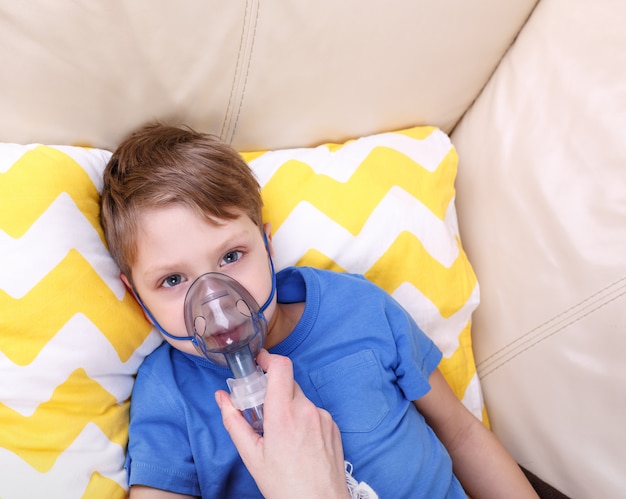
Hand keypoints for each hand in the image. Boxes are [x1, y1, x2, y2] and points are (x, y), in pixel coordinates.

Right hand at [215, 350, 350, 498]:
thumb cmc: (286, 486)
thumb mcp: (252, 455)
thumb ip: (234, 421)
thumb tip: (222, 398)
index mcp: (284, 414)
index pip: (281, 366)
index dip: (268, 358)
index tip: (258, 363)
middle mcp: (306, 410)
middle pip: (288, 382)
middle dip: (273, 390)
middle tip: (262, 410)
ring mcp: (323, 416)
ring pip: (300, 398)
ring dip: (289, 407)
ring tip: (281, 435)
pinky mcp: (333, 425)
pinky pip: (313, 411)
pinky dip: (303, 419)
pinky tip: (298, 442)